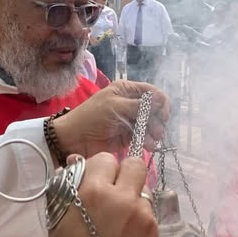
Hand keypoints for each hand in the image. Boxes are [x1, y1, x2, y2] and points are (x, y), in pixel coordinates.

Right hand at [47, 153, 157, 236]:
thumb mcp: (58, 217)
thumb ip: (70, 186)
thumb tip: (77, 162)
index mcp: (93, 191)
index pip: (106, 159)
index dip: (100, 169)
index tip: (95, 182)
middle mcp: (122, 197)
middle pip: (135, 164)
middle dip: (124, 173)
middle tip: (114, 190)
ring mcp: (142, 214)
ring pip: (144, 188)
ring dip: (132, 195)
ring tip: (119, 216)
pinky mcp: (154, 229)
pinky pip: (148, 210)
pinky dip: (139, 215)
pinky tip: (126, 233)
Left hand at [52, 81, 170, 158]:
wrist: (75, 140)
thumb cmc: (92, 118)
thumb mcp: (116, 106)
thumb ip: (139, 104)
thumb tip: (161, 100)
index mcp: (126, 90)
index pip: (153, 92)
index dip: (161, 103)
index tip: (162, 115)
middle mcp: (131, 103)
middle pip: (155, 109)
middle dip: (158, 120)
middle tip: (157, 131)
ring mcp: (130, 120)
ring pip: (152, 124)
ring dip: (154, 132)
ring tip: (151, 141)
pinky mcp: (129, 135)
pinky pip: (145, 136)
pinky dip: (148, 141)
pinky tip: (147, 145)